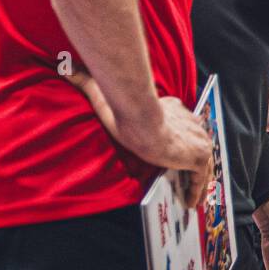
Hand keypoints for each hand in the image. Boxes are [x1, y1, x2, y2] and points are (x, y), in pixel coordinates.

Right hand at [69, 70, 211, 205]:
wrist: (141, 120)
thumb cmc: (126, 112)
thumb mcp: (106, 97)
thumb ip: (88, 82)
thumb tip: (65, 68)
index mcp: (175, 108)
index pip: (183, 122)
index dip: (181, 137)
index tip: (175, 151)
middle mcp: (190, 122)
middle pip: (195, 141)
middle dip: (193, 157)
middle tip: (187, 176)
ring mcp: (197, 139)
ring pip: (202, 161)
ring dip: (198, 178)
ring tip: (191, 194)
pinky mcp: (198, 155)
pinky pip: (201, 177)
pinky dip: (197, 189)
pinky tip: (190, 201)